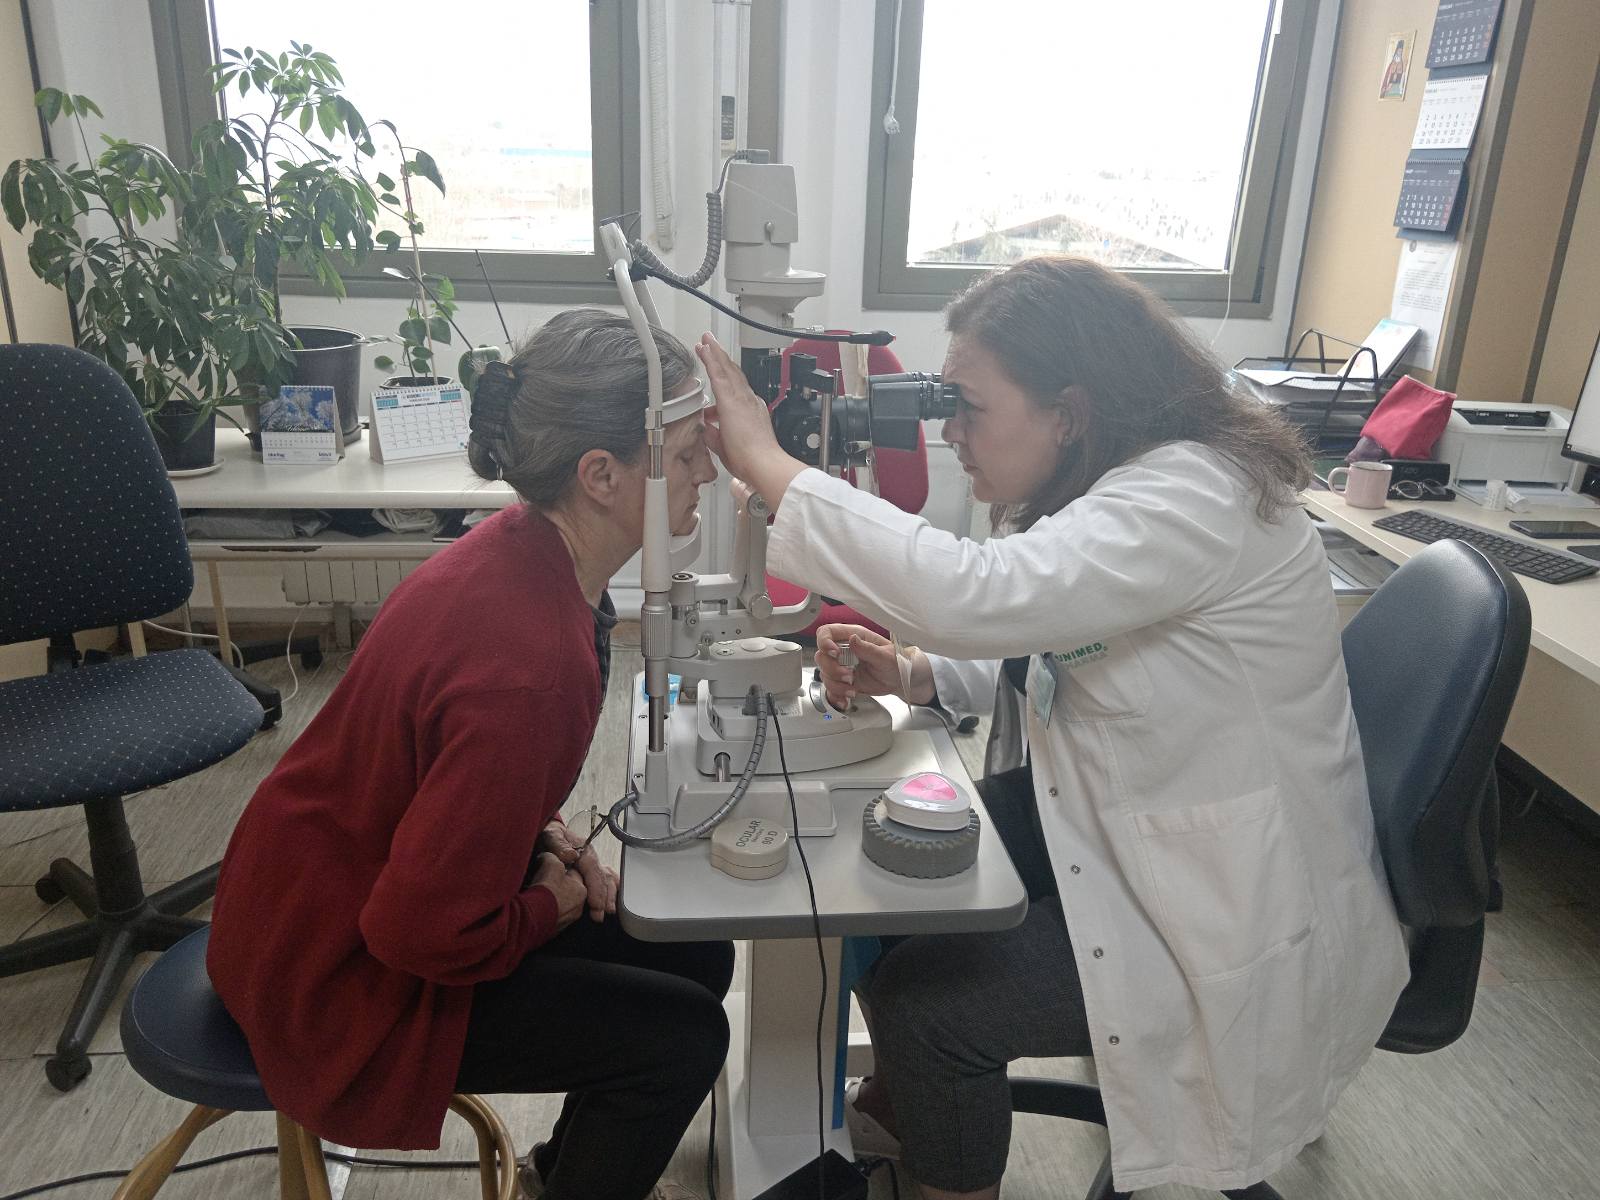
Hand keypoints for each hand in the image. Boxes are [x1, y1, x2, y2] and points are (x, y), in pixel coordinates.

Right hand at [529, 852, 588, 930]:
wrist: (531, 919)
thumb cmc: (545, 891)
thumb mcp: (550, 865)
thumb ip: (553, 858)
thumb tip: (549, 857)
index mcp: (582, 890)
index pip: (574, 874)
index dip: (561, 869)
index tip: (550, 869)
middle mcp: (579, 907)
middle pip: (568, 890)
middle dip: (557, 885)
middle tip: (543, 882)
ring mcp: (567, 921)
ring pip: (560, 904)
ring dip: (551, 899)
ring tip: (537, 894)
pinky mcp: (555, 931)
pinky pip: (552, 915)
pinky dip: (546, 911)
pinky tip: (536, 907)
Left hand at [539, 821, 617, 923]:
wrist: (547, 837)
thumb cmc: (548, 838)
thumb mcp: (550, 836)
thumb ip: (558, 843)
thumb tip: (570, 855)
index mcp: (583, 849)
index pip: (592, 868)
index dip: (595, 887)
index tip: (595, 903)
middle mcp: (591, 857)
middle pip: (601, 877)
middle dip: (603, 897)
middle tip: (599, 914)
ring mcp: (593, 865)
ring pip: (607, 880)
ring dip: (609, 896)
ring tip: (609, 911)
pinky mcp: (591, 872)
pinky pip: (606, 880)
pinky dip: (611, 891)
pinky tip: (612, 902)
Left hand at [694, 334, 805, 505]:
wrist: (763, 464)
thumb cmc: (752, 462)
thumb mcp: (727, 448)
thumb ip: (714, 436)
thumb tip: (705, 429)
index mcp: (750, 412)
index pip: (735, 391)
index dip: (726, 377)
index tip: (718, 369)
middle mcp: (749, 401)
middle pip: (733, 374)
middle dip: (721, 358)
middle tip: (711, 344)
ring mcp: (741, 399)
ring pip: (726, 369)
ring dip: (715, 353)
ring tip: (707, 340)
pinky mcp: (731, 400)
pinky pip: (718, 374)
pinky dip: (711, 359)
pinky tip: (705, 348)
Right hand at [815, 624, 934, 706]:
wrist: (899, 679)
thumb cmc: (896, 662)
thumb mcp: (886, 655)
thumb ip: (868, 648)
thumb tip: (853, 639)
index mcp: (853, 637)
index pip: (827, 633)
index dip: (824, 642)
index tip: (835, 653)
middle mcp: (844, 651)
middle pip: (822, 656)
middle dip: (832, 669)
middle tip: (848, 676)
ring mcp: (842, 667)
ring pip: (825, 674)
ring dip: (836, 685)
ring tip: (852, 689)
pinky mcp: (842, 682)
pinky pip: (830, 689)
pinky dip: (836, 696)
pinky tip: (846, 699)